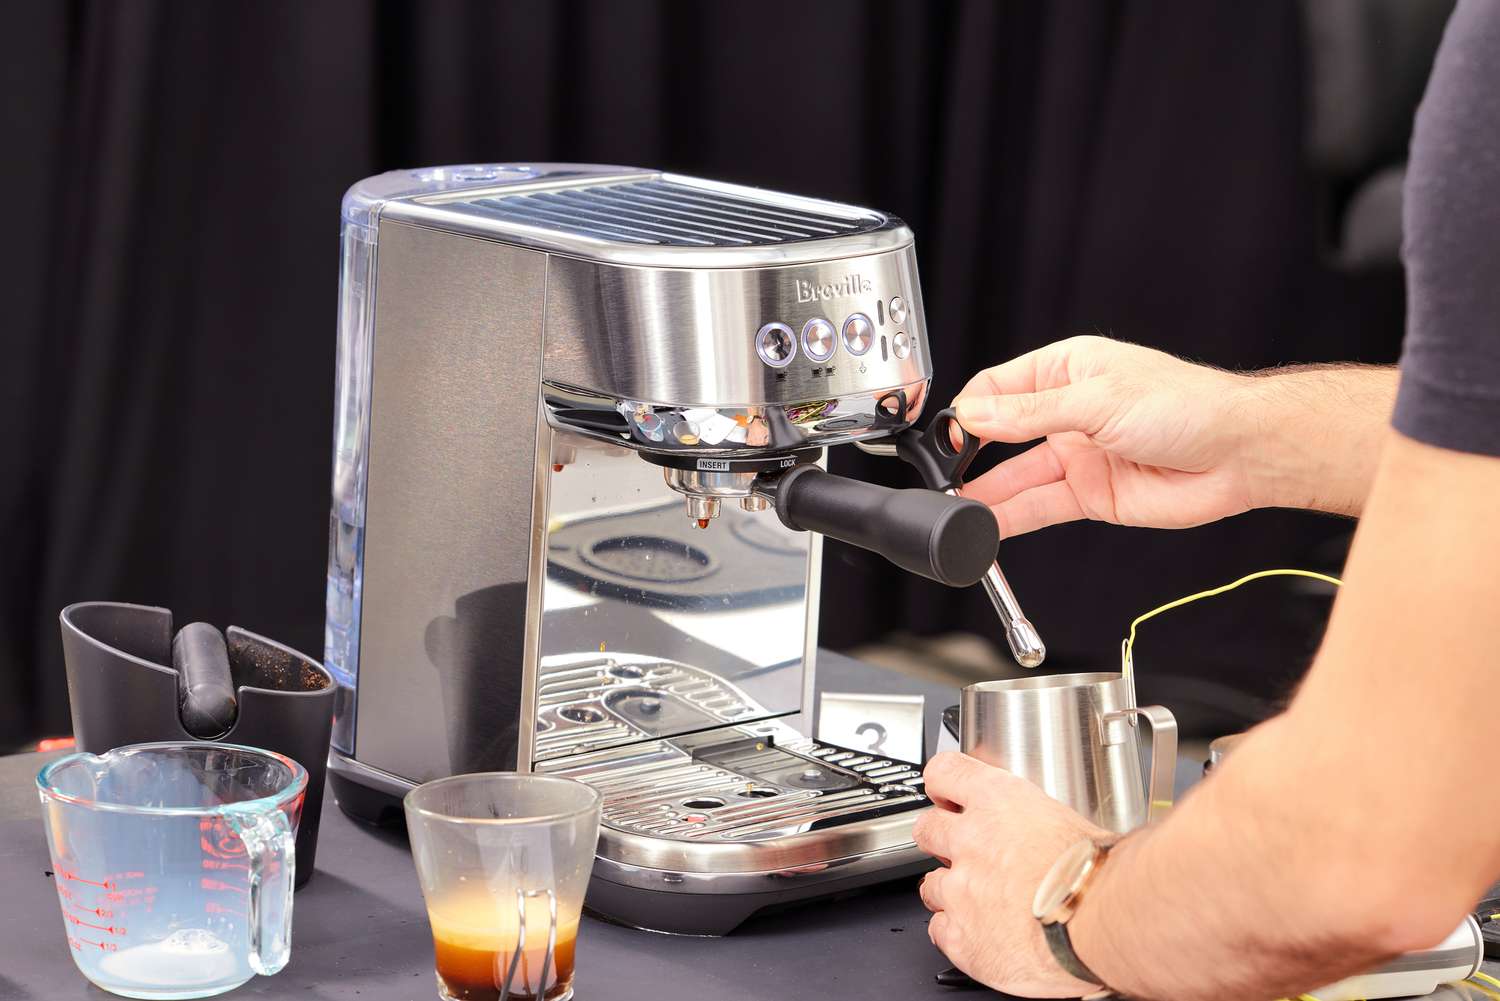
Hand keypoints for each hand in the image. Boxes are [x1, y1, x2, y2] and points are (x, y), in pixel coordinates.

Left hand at [912, 752, 1110, 997]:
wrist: (1101, 922)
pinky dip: (956, 933)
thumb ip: (1034, 820)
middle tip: (963, 854)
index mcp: (997, 801)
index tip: (945, 796)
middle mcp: (970, 840)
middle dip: (939, 840)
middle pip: (926, 828)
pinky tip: (982, 935)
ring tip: (982, 903)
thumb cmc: (1097, 875)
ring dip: (950, 891)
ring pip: (929, 884)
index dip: (942, 786)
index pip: (945, 773)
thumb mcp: (1068, 821)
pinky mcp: (961, 936)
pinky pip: (939, 930)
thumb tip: (1038, 826)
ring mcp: (960, 889)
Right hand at [953, 336, 1395, 536]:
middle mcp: (1069, 413)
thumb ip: (1030, 415)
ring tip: (955, 506)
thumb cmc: (1189, 406)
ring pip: (1019, 476)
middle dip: (971, 454)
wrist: (1241, 453)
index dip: (970, 411)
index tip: (948, 433)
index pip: (999, 388)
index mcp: (1068, 370)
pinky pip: (1042, 506)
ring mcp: (1079, 455)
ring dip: (987, 492)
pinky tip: (988, 524)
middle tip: (943, 474)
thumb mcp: (1098, 400)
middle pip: (1003, 434)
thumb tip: (975, 416)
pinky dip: (1014, 518)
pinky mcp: (1092, 494)